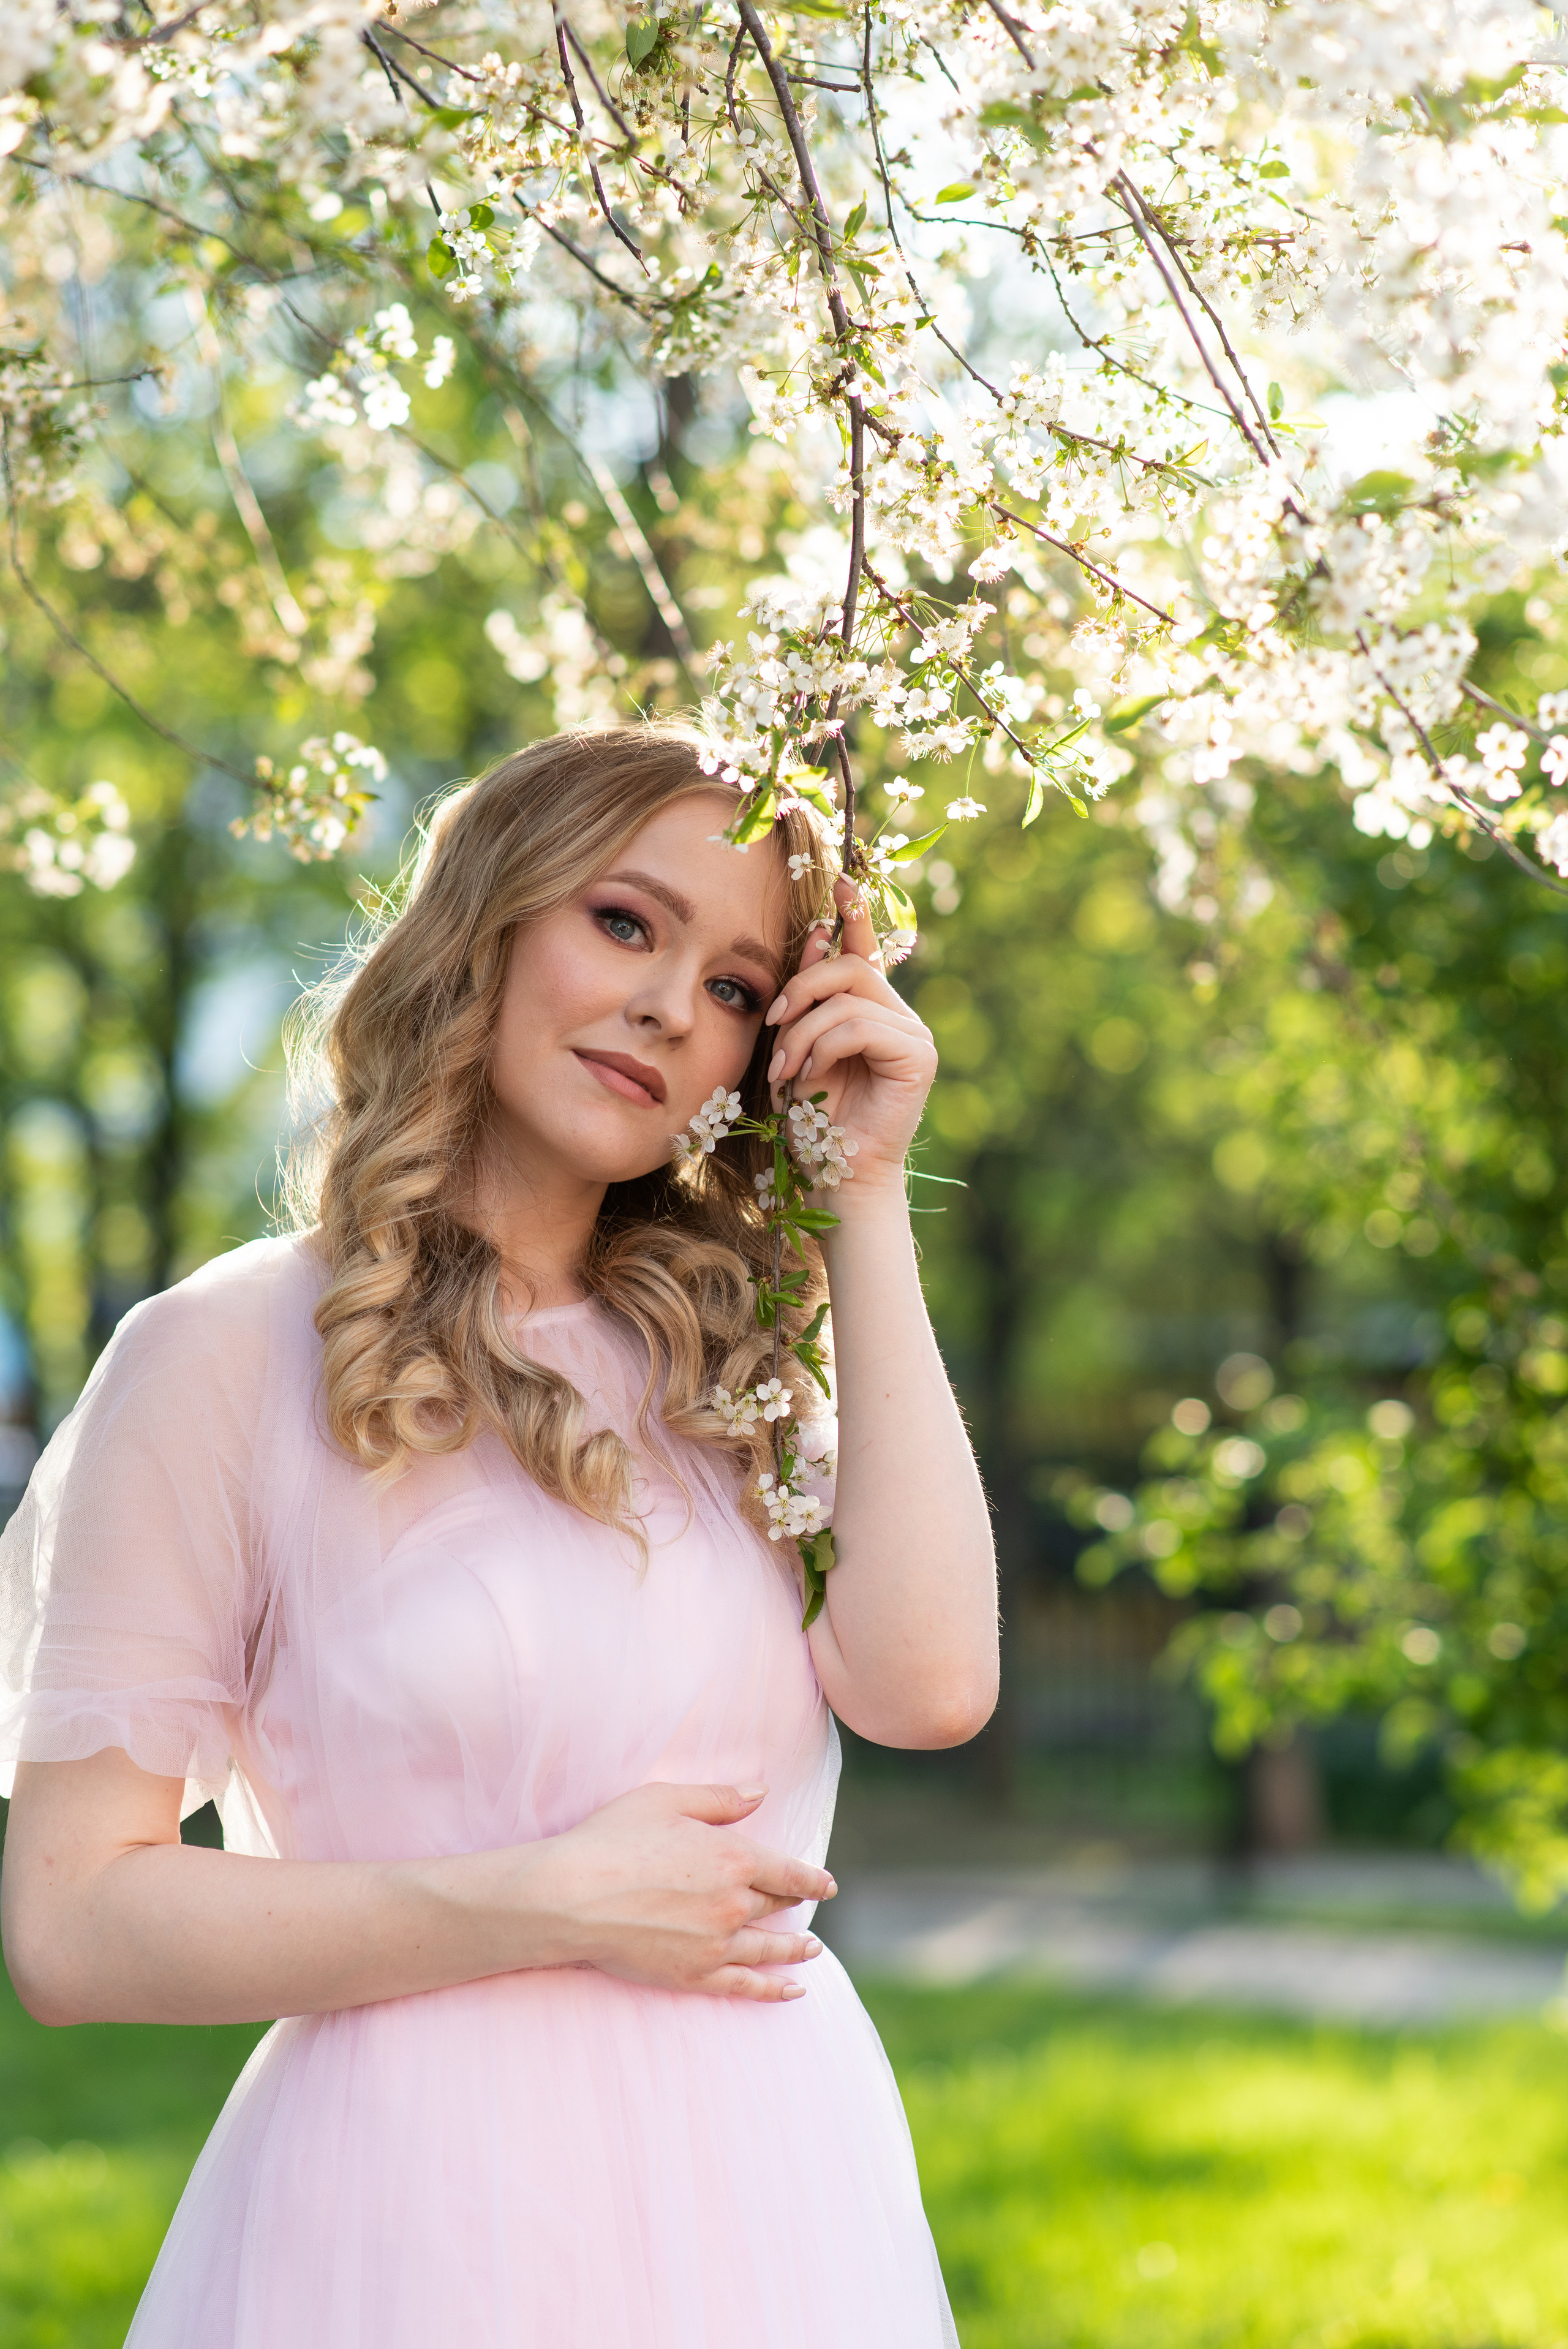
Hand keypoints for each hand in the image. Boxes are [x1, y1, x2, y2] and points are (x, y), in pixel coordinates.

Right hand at [533, 1782, 834, 2002]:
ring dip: (794, 1949)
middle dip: (795, 1906)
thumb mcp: (666, 1800)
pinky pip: (744, 1986)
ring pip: (767, 1948)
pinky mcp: (692, 1975)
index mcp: (733, 1858)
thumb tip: (762, 1794)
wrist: (568, 1896)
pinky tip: (791, 1990)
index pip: (786, 1871)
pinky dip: (772, 1990)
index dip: (811, 1878)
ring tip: (812, 1950)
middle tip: (811, 1907)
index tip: (828, 1884)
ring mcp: (715, 1945)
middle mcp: (733, 1904)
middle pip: (774, 1906)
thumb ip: (719, 1798)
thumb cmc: (612, 1839)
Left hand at [764, 876, 936, 1195]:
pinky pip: (861, 1025)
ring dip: (804, 1031)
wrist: (834, 1176)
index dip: (853, 914)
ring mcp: (914, 1036)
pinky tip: (809, 1079)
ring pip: (850, 996)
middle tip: (773, 1027)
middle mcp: (898, 1017)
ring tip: (785, 1071)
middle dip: (801, 990)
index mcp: (870, 1011)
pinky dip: (823, 1048)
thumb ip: (805, 998)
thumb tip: (812, 936)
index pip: (864, 951)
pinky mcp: (919, 1057)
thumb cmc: (812, 1122)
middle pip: (849, 966)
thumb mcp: (795, 1047)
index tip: (839, 879)